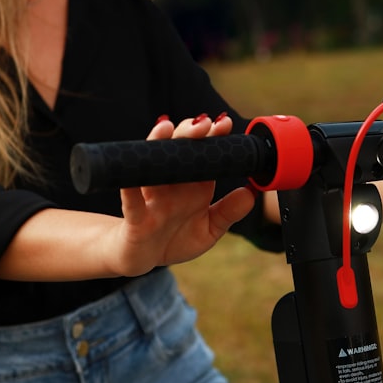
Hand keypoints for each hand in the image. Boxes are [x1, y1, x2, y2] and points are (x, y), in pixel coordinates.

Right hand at [110, 114, 254, 275]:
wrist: (144, 260)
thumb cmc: (175, 240)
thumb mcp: (209, 230)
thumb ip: (228, 212)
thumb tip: (251, 194)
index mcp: (193, 184)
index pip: (203, 155)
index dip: (213, 137)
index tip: (225, 123)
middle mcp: (172, 184)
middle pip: (178, 150)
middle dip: (189, 133)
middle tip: (203, 122)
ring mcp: (151, 197)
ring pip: (153, 165)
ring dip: (158, 144)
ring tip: (166, 127)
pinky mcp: (135, 217)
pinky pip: (132, 199)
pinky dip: (131, 186)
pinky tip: (134, 173)